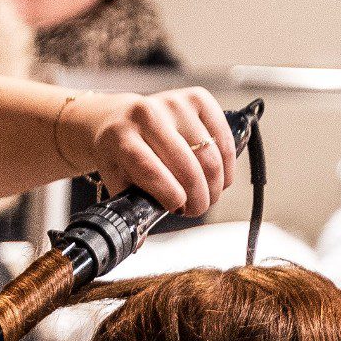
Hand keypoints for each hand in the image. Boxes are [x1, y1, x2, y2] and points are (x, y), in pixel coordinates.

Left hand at [64, 87, 235, 217]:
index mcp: (120, 137)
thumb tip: (139, 243)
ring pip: (208, 152)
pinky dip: (227, 161)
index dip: (169, 194)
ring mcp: (173, 103)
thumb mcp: (114, 178)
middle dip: (198, 195)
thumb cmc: (118, 153)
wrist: (116, 118)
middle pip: (185, 163)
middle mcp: (146, 115)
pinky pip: (222, 134)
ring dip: (215, 182)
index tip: (178, 209)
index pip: (149, 169)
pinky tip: (221, 176)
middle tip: (197, 209)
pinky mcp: (196, 97)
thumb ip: (127, 208)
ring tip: (209, 196)